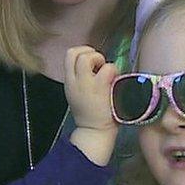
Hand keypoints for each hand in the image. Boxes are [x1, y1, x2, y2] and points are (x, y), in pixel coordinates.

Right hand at [64, 46, 118, 164]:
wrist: (94, 132)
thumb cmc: (90, 114)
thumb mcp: (76, 94)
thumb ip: (80, 79)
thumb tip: (94, 66)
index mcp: (69, 81)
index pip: (69, 54)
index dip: (82, 52)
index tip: (92, 64)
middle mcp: (74, 80)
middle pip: (75, 52)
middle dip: (90, 52)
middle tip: (99, 65)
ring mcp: (87, 83)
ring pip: (88, 56)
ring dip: (101, 60)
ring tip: (106, 73)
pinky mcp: (100, 87)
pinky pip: (108, 68)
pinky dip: (114, 71)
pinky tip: (114, 82)